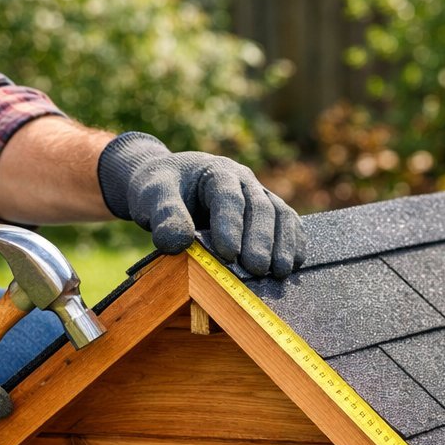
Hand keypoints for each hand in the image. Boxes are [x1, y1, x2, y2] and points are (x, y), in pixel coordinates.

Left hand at [97, 132, 304, 279]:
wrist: (170, 184)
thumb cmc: (160, 191)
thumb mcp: (152, 198)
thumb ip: (163, 216)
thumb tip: (177, 243)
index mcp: (216, 172)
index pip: (228, 196)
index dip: (230, 224)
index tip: (228, 254)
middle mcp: (244, 180)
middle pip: (259, 206)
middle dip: (260, 240)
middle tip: (257, 269)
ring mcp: (259, 196)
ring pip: (279, 214)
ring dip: (282, 244)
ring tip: (279, 272)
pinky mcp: (267, 214)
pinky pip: (287, 223)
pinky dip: (292, 243)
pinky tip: (292, 265)